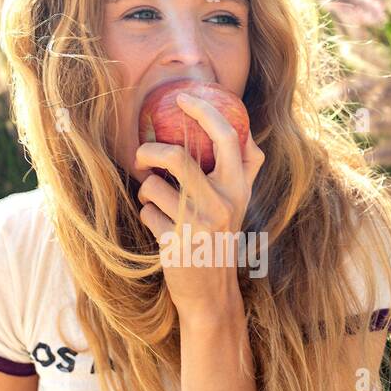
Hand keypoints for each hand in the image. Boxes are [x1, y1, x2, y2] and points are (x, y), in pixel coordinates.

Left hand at [134, 92, 265, 320]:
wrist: (210, 291)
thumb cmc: (220, 237)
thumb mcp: (240, 203)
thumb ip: (246, 168)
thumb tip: (248, 132)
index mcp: (238, 188)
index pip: (227, 137)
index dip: (204, 111)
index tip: (183, 98)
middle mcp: (221, 204)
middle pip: (177, 158)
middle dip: (150, 151)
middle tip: (143, 155)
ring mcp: (198, 225)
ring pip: (153, 187)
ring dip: (147, 193)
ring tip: (157, 204)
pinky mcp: (176, 244)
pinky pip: (147, 213)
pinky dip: (147, 216)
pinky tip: (160, 228)